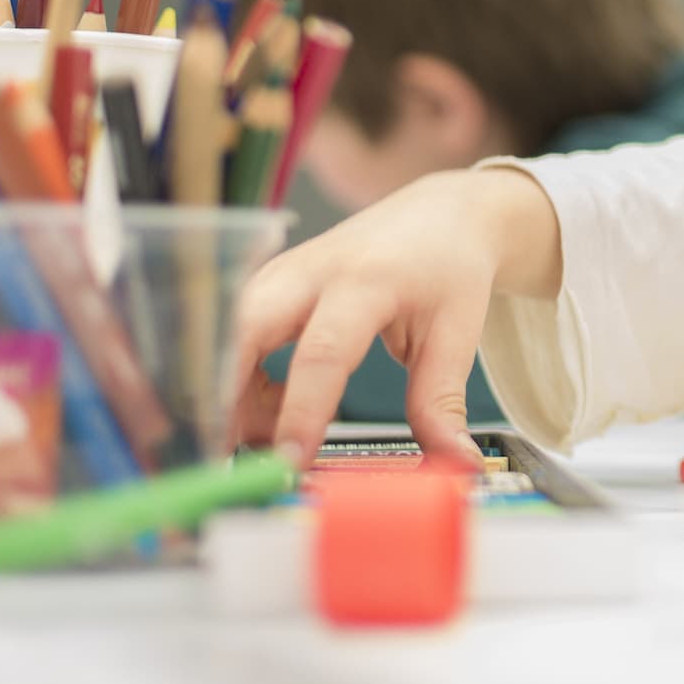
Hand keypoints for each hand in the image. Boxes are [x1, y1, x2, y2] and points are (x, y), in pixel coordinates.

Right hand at [227, 166, 559, 467]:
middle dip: (226, 398)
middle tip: (236, 458)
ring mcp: (281, 274)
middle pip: (245, 331)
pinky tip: (274, 405)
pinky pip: (229, 338)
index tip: (290, 463)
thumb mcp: (456, 333)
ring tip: (271, 437)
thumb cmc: (447, 268)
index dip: (300, 411)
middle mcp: (311, 271)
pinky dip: (238, 381)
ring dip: (231, 395)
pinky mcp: (267, 286)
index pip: (323, 351)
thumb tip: (457, 467)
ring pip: (226, 335)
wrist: (440, 215)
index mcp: (367, 280)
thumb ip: (441, 402)